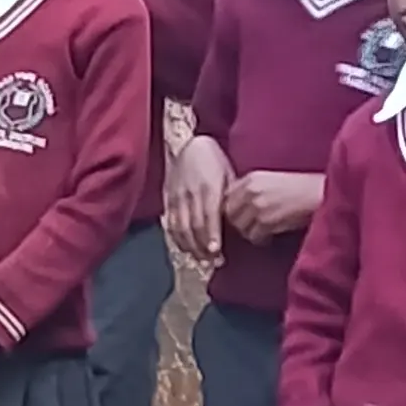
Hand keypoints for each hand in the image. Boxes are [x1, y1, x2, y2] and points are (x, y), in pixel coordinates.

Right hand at [167, 132, 231, 266]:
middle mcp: (190, 193)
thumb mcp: (228, 175)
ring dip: (191, 246)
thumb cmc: (213, 161)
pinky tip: (186, 248)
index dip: (211, 236)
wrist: (187, 144)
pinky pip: (171, 224)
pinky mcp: (168, 199)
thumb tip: (237, 222)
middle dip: (203, 247)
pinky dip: (178, 239)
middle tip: (214, 261)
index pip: (209, 216)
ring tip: (202, 259)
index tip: (216, 251)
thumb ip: (230, 198)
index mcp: (208, 187)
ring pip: (181, 228)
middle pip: (194, 226)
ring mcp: (177, 197)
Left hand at [222, 168, 324, 245]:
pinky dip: (261, 239)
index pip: (227, 196)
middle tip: (250, 227)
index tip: (239, 215)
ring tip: (262, 232)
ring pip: (240, 227)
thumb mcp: (272, 181)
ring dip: (250, 232)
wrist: (320, 194)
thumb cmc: (301, 188)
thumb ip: (253, 190)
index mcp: (252, 178)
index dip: (232, 208)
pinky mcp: (266, 221)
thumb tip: (238, 207)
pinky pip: (253, 236)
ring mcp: (257, 206)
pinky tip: (270, 236)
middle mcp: (251, 190)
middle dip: (238, 222)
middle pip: (230, 213)